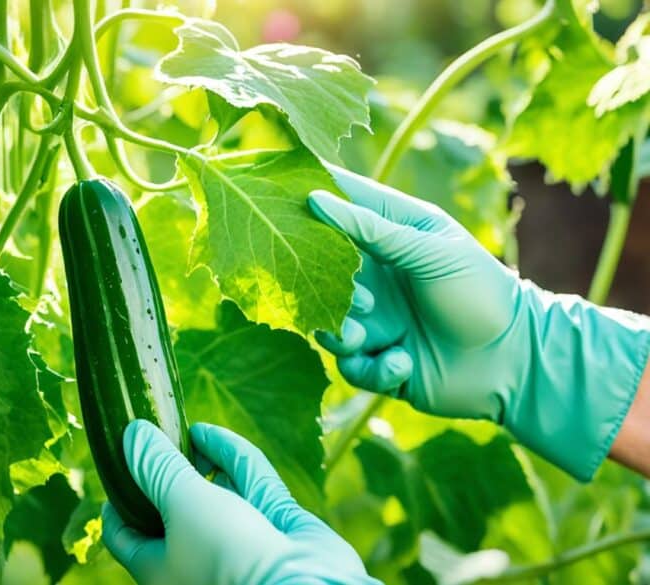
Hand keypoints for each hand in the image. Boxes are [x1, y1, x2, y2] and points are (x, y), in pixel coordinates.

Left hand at [102, 420, 378, 584]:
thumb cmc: (226, 554)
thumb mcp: (181, 503)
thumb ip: (156, 467)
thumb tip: (132, 433)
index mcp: (159, 569)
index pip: (124, 536)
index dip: (117, 502)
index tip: (115, 465)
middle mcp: (196, 560)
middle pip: (171, 511)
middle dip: (165, 473)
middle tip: (154, 437)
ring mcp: (238, 545)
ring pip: (214, 495)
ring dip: (199, 461)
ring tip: (185, 428)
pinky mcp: (275, 528)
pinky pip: (249, 488)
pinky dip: (231, 460)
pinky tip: (210, 433)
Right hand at [308, 166, 649, 480]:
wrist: (518, 360)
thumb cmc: (480, 291)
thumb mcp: (430, 250)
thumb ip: (372, 228)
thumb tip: (315, 198)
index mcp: (388, 235)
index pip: (339, 205)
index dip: (309, 196)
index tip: (278, 195)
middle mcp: (373, 275)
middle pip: (319, 270)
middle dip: (325, 285)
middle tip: (356, 296)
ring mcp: (374, 320)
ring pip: (326, 324)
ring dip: (341, 331)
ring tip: (365, 335)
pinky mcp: (378, 361)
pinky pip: (350, 366)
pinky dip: (373, 366)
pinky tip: (404, 361)